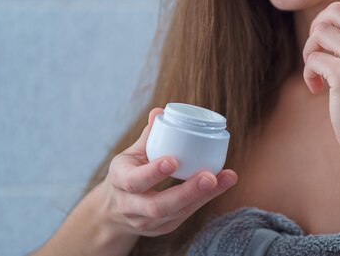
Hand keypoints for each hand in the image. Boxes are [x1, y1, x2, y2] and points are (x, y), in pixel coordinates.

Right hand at [100, 108, 237, 236]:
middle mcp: (130, 206)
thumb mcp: (131, 154)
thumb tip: (159, 111)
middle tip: (209, 176)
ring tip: (226, 179)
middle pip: (158, 206)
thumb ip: (148, 136)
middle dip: (187, 192)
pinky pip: (185, 216)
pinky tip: (221, 184)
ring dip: (204, 196)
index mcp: (120, 181)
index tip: (173, 161)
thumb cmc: (128, 172)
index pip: (134, 181)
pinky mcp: (162, 228)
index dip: (153, 173)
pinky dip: (204, 199)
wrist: (114, 209)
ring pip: (176, 213)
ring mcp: (146, 222)